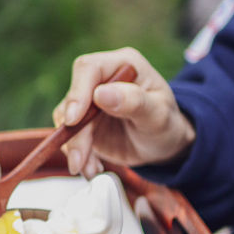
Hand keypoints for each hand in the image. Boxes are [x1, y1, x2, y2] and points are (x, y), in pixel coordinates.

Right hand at [53, 47, 195, 177]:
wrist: (162, 145)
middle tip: (80, 159)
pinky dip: (78, 156)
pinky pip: (69, 138)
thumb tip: (102, 94)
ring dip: (75, 149)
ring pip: (66, 122)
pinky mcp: (82, 123)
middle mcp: (101, 80)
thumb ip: (134, 102)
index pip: (88, 69)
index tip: (74, 120)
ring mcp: (89, 102)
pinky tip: (93, 167)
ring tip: (91, 168)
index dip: (77, 92)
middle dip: (74, 133)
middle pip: (72, 100)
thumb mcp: (158, 115)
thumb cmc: (166, 124)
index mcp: (122, 65)